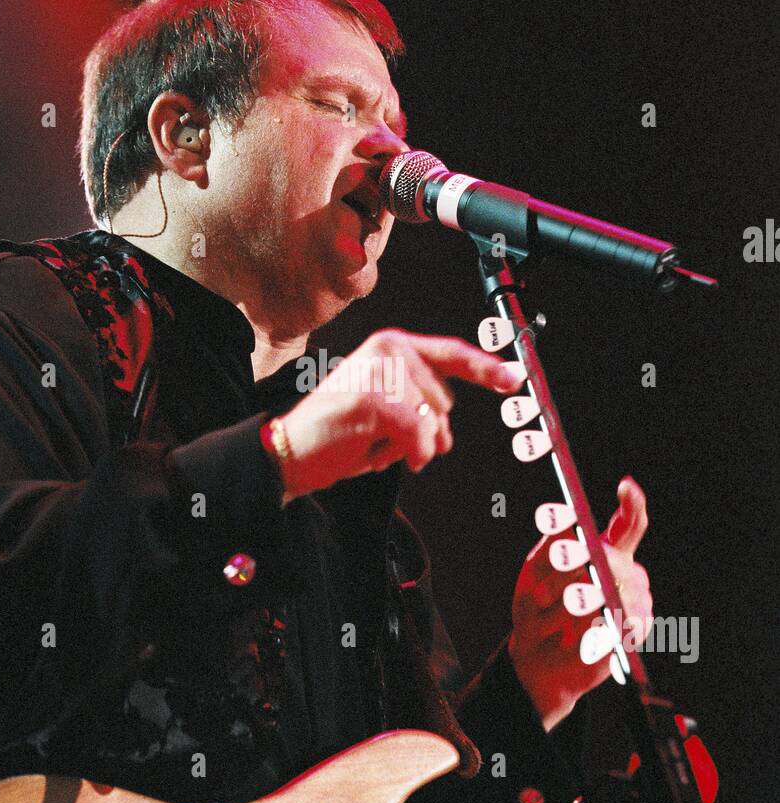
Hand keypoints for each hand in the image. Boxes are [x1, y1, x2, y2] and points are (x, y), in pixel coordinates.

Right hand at [277, 329, 526, 499]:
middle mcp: (389, 349)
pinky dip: (404, 454)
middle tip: (380, 437)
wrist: (289, 451)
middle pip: (445, 402)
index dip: (486, 368)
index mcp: (391, 346)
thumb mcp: (384, 412)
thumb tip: (448, 434)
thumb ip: (419, 409)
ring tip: (369, 440)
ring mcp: (383, 371)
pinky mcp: (378, 398)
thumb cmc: (334, 434)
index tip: (514, 378)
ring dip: (406, 445)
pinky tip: (377, 455)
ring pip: (432, 423)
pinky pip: (420, 437)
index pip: (449, 354)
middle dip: (422, 431)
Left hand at [509, 476, 653, 729]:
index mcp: (609, 553)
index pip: (629, 524)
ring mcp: (634, 607)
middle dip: (586, 558)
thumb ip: (552, 544)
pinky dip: (590, 631)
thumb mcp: (535, 571)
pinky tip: (575, 636)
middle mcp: (628, 576)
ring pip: (614, 592)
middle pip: (615, 558)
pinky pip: (614, 629)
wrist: (538, 661)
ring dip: (577, 598)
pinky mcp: (629, 639)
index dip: (632, 504)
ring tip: (554, 601)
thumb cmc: (538, 609)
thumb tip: (567, 523)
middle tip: (564, 553)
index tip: (626, 485)